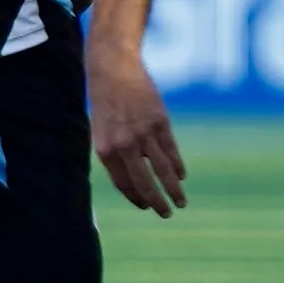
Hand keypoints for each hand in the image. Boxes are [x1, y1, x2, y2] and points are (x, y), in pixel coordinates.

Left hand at [88, 31, 188, 218]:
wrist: (113, 68)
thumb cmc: (105, 101)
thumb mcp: (102, 130)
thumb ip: (115, 154)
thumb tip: (136, 177)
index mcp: (105, 150)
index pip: (124, 183)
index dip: (136, 197)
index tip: (146, 206)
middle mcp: (124, 145)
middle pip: (144, 182)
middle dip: (157, 202)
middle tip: (166, 214)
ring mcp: (143, 133)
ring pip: (162, 170)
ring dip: (173, 189)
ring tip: (181, 202)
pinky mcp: (160, 122)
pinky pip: (171, 150)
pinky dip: (177, 165)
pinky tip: (181, 175)